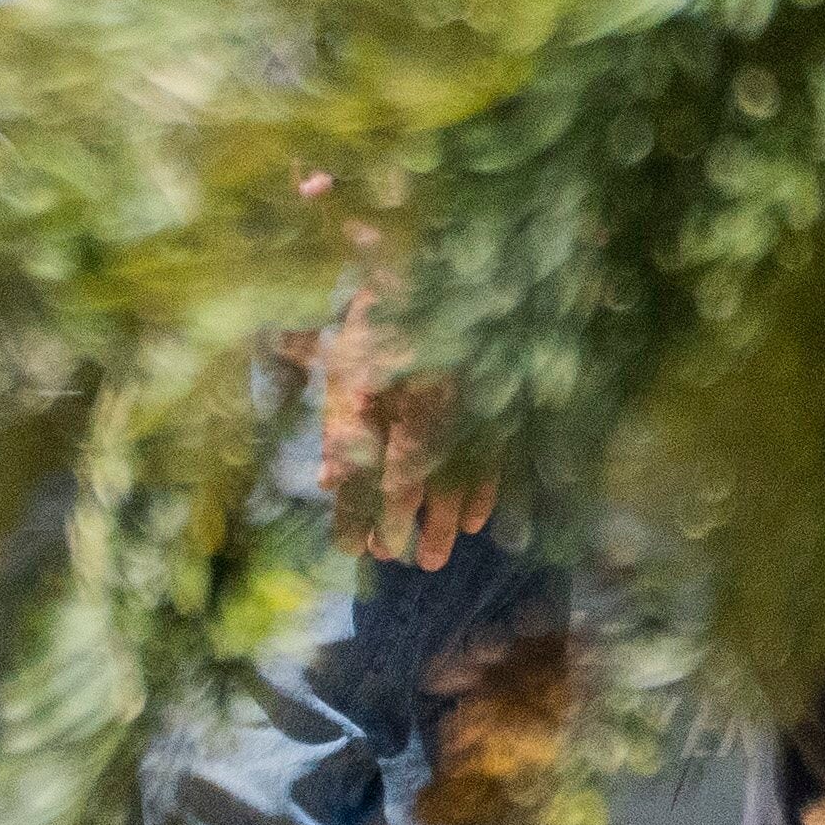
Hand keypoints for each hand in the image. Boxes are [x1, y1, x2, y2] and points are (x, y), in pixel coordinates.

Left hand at [316, 285, 495, 567]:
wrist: (435, 262)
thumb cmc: (379, 312)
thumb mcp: (344, 360)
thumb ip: (339, 424)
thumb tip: (330, 483)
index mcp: (373, 392)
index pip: (363, 468)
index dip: (357, 513)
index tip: (352, 550)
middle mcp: (418, 405)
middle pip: (407, 479)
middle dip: (398, 525)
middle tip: (392, 562)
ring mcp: (461, 404)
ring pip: (454, 476)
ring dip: (442, 523)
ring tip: (433, 558)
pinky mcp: (495, 398)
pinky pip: (493, 456)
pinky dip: (484, 492)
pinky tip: (477, 521)